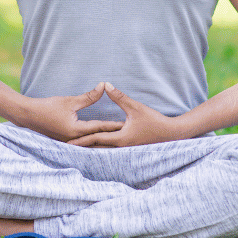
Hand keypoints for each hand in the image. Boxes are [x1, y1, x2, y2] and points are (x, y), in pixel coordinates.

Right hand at [19, 82, 123, 141]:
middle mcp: (73, 140)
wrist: (28, 115)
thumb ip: (89, 96)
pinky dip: (92, 141)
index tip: (126, 124)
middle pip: (96, 138)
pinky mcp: (65, 142)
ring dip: (102, 140)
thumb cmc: (48, 107)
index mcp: (76, 130)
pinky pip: (82, 143)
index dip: (113, 125)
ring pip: (90, 142)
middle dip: (111, 136)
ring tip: (117, 139)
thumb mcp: (70, 101)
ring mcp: (69, 143)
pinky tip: (99, 141)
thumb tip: (103, 86)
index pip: (99, 127)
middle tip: (127, 133)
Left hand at [67, 83, 187, 147]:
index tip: (67, 143)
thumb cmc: (154, 120)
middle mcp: (120, 148)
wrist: (170, 134)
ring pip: (104, 152)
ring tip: (77, 151)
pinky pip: (112, 152)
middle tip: (66, 149)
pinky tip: (96, 151)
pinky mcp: (129, 150)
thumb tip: (106, 85)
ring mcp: (125, 151)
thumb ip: (119, 97)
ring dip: (91, 151)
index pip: (95, 139)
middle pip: (97, 148)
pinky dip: (101, 151)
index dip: (80, 140)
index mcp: (120, 138)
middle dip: (82, 148)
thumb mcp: (135, 107)